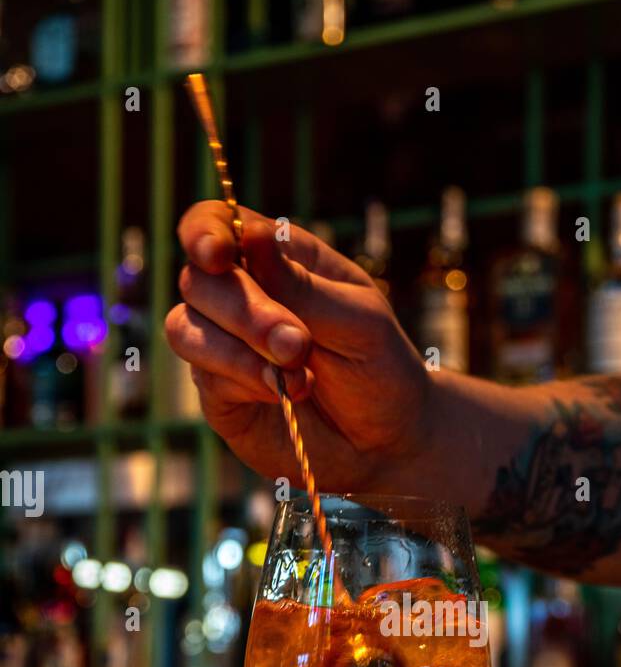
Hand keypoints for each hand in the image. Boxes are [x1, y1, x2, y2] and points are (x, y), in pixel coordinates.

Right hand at [165, 202, 431, 488]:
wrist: (388, 440)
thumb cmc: (380, 367)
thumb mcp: (358, 320)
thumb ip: (302, 286)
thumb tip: (249, 236)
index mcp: (274, 260)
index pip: (216, 226)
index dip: (204, 232)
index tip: (217, 254)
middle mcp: (240, 297)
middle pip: (198, 281)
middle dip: (245, 311)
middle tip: (298, 344)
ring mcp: (225, 347)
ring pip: (185, 329)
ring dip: (239, 350)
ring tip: (300, 377)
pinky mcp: (221, 396)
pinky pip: (205, 377)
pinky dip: (244, 382)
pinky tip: (284, 393)